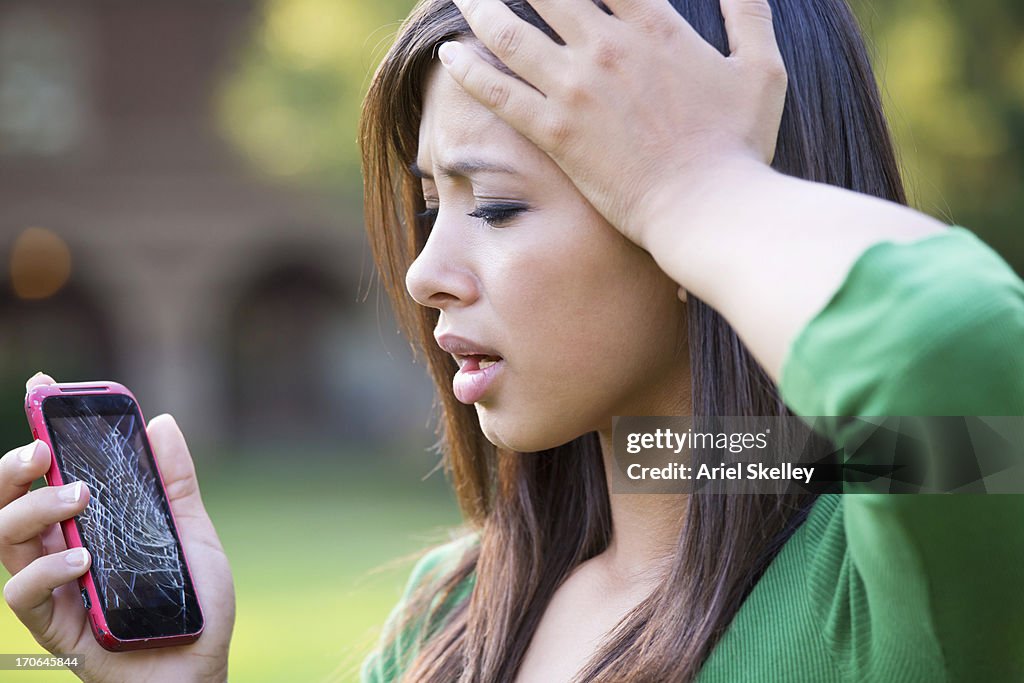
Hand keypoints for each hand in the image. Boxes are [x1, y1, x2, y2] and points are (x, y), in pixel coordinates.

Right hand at [1, 373, 234, 682]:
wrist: (199, 667)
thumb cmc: (194, 603)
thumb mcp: (191, 532)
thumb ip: (174, 482)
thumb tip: (161, 422)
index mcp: (90, 522)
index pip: (50, 473)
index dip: (38, 431)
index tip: (40, 386)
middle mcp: (62, 549)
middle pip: (10, 501)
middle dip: (13, 468)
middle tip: (40, 449)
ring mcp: (53, 587)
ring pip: (4, 539)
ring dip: (31, 509)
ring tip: (76, 496)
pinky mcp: (53, 626)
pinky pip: (23, 594)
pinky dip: (48, 571)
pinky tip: (82, 559)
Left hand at [440, 0, 787, 250]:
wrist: (706, 208)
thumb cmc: (739, 145)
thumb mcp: (762, 68)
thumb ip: (749, 13)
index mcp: (654, 26)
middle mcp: (607, 47)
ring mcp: (576, 89)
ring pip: (510, 32)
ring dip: (482, 9)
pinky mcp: (555, 131)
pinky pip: (499, 92)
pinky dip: (470, 69)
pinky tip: (451, 55)